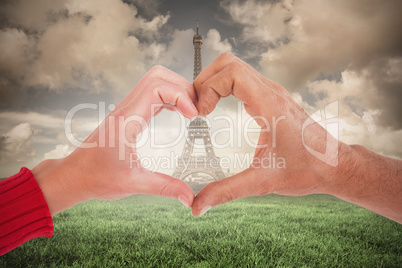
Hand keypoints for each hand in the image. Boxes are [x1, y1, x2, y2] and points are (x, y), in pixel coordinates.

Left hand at [33, 66, 197, 214]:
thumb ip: (164, 187)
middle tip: (196, 108)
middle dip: (182, 87)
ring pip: (154, 82)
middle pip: (157, 76)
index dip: (180, 96)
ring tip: (191, 110)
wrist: (74, 176)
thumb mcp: (133, 184)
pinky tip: (179, 113)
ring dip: (176, 90)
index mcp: (126, 120)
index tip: (193, 115)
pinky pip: (151, 95)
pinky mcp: (128, 115)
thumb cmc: (96, 178)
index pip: (156, 88)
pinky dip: (169, 98)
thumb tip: (189, 197)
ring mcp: (126, 110)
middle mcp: (126, 109)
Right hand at [191, 53, 342, 215]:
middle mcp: (271, 92)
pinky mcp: (272, 98)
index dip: (208, 87)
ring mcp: (272, 92)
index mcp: (268, 104)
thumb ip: (227, 191)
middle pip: (228, 63)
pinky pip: (243, 79)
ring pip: (235, 67)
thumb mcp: (262, 181)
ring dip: (214, 82)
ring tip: (204, 107)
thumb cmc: (306, 169)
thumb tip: (197, 205)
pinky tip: (218, 108)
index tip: (201, 113)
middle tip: (196, 106)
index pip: (230, 73)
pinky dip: (224, 86)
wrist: (334, 166)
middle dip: (205, 80)